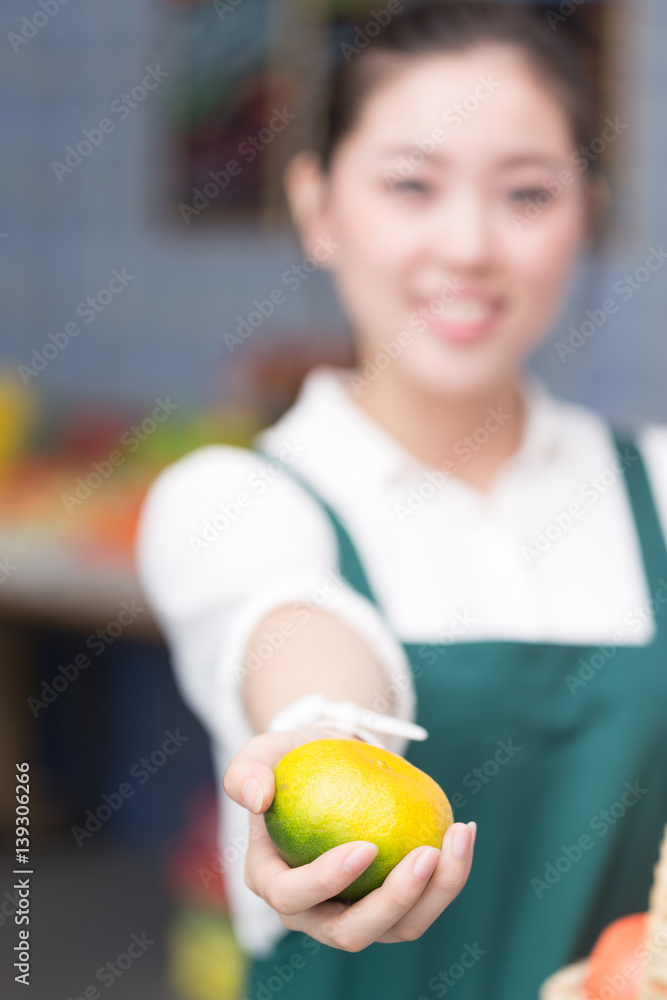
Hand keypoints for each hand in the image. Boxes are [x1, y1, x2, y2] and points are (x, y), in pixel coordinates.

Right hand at [223, 729, 475, 950]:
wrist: (328, 765)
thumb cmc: (292, 759)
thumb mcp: (262, 753)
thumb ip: (246, 770)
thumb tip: (256, 797)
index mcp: (270, 882)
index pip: (293, 896)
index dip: (327, 882)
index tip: (367, 846)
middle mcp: (310, 913)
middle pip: (350, 932)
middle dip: (393, 902)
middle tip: (426, 854)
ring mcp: (353, 914)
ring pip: (398, 928)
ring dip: (437, 893)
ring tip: (458, 838)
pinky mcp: (390, 907)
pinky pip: (423, 903)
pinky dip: (449, 875)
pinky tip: (462, 831)